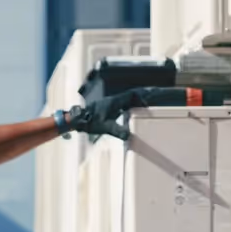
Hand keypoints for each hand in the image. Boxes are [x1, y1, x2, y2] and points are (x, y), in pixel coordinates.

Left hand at [69, 87, 187, 139]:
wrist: (77, 119)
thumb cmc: (90, 121)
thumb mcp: (106, 127)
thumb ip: (118, 131)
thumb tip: (130, 137)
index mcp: (116, 102)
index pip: (132, 94)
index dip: (143, 95)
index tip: (153, 97)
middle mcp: (114, 100)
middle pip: (131, 96)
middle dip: (142, 97)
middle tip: (153, 99)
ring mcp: (110, 104)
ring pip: (126, 100)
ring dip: (135, 101)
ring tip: (145, 106)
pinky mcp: (107, 108)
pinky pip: (121, 104)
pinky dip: (129, 106)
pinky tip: (131, 113)